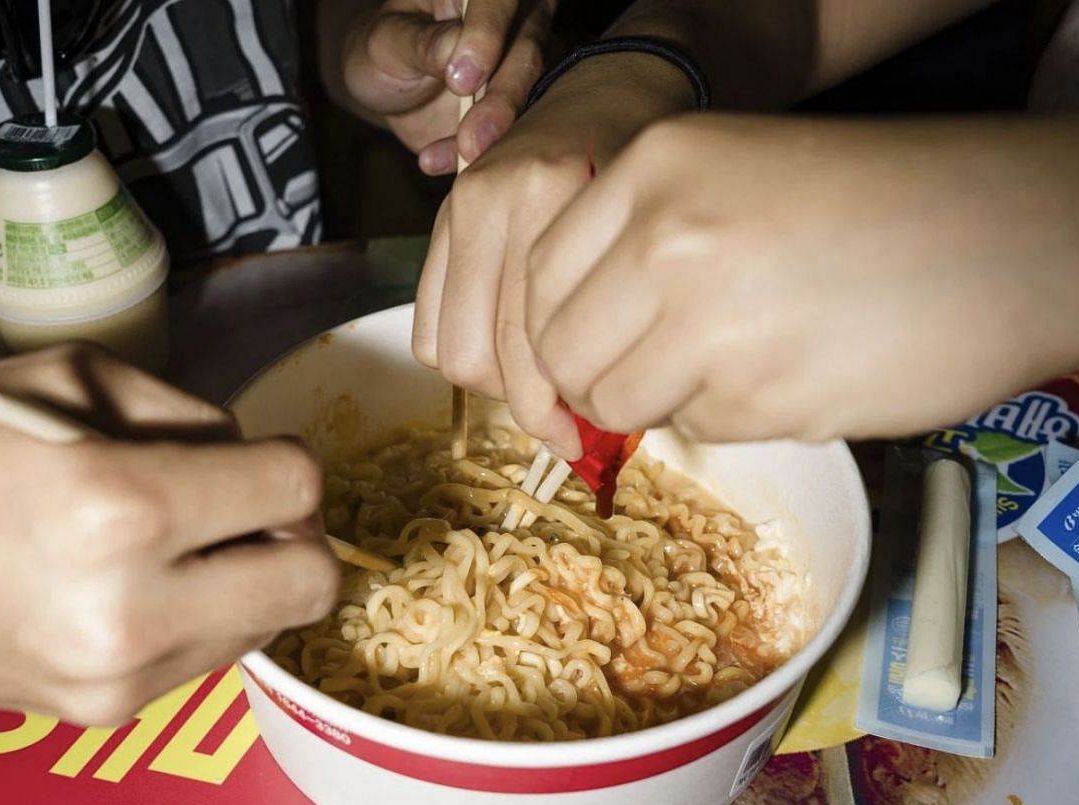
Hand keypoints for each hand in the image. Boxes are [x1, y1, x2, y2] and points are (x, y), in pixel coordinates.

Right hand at [0, 346, 335, 726]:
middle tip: (241, 510)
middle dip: (292, 537)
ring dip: (240, 582)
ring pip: (261, 631)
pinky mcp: (93, 715)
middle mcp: (128, 607)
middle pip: (308, 585)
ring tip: (163, 546)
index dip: (286, 461)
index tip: (254, 456)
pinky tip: (124, 585)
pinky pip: (199, 664)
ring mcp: (113, 677)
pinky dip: (191, 622)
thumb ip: (186, 413)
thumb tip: (254, 458)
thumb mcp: (69, 376)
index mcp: (123, 503)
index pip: (295, 491)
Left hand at [338, 0, 553, 171]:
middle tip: (473, 137)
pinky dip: (482, 152)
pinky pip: (519, 130)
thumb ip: (422, 43)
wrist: (389, 88)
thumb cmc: (386, 49)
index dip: (487, 34)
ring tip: (465, 154)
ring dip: (502, 130)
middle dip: (503, 97)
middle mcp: (514, 20)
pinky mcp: (522, 105)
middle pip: (529, 49)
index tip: (462, 79)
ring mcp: (524, 63)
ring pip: (536, 93)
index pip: (498, 0)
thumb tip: (455, 49)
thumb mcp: (388, 42)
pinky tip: (436, 161)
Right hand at [413, 52, 701, 458]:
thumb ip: (619, 316)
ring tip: (538, 383)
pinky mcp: (440, 216)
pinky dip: (462, 353)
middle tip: (565, 423)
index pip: (531, 344)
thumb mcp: (650, 235)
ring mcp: (460, 205)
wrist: (615, 89)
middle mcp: (498, 199)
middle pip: (481, 358)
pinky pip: (427, 324)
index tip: (583, 441)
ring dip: (491, 384)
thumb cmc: (648, 176)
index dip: (553, 411)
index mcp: (557, 198)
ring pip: (448, 349)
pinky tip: (506, 351)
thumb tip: (599, 421)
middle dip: (523, 407)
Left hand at [521, 114, 1078, 444]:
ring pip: (618, 401)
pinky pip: (701, 428)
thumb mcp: (750, 176)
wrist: (1033, 234)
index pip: (538, 274)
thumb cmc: (899, 205)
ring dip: (664, 404)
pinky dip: (736, 420)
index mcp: (659, 163)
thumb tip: (584, 343)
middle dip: (600, 380)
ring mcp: (709, 316)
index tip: (597, 350)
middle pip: (562, 350)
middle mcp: (666, 233)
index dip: (560, 328)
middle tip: (667, 377)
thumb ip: (655, 243)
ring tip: (748, 366)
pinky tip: (804, 374)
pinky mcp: (763, 393)